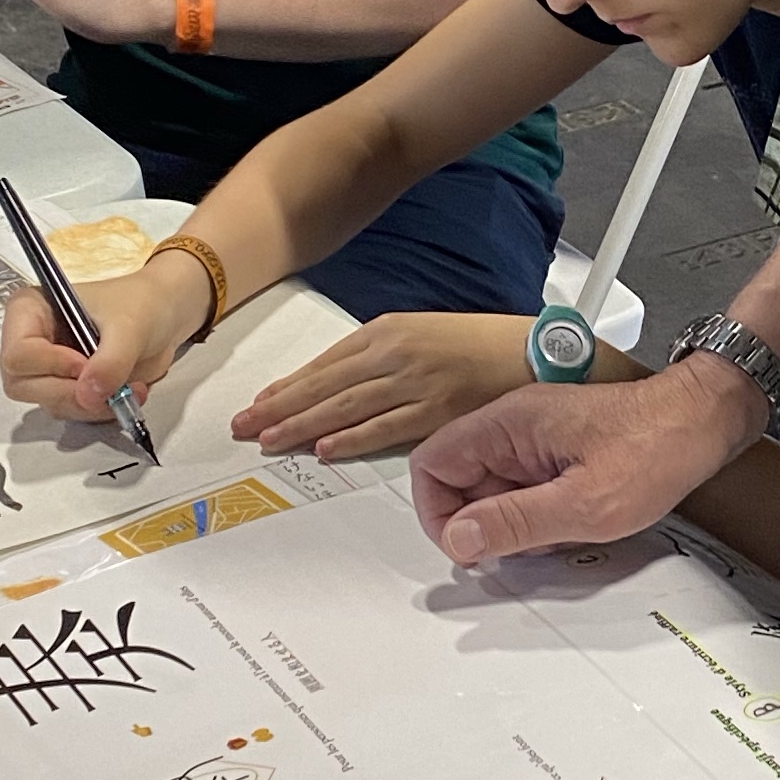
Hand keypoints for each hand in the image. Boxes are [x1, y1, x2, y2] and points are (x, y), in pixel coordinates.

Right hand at [0, 243, 214, 420]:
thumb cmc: (141, 304)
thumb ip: (110, 361)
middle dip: (70, 392)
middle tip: (106, 385)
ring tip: (127, 387)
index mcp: (30, 310)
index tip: (84, 364)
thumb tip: (88, 394)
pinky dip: (99, 410)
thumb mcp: (129, 327)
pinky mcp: (66, 388)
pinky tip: (123, 394)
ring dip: (90, 404)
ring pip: (50, 403)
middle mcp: (31, 341)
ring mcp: (47, 368)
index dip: (51, 365)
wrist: (164, 316)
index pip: (19, 353)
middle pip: (24, 385)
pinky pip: (71, 411)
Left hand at [235, 311, 558, 461]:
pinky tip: (325, 447)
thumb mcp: (424, 335)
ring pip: (345, 406)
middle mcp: (396, 353)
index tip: (259, 404)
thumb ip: (383, 357)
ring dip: (302, 425)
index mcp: (390, 331)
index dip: (287, 386)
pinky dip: (352, 437)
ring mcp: (416, 381)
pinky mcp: (437, 409)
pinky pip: (385, 427)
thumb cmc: (483, 346)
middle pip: (325, 385)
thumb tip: (344, 384)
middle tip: (244, 427)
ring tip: (269, 440)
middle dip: (280, 407)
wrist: (534, 352)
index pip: (324, 363)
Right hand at [410, 350, 764, 562]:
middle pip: (458, 481)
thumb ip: (515, 522)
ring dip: (513, 523)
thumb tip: (460, 539)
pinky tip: (572, 522)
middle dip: (482, 524)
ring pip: (492, 490)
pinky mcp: (555, 451)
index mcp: (507, 424)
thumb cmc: (655, 449)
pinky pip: (523, 489)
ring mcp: (534, 438)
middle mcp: (513, 425)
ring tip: (558, 531)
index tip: (470, 547)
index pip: (431, 465)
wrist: (703, 422)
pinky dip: (537, 515)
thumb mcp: (584, 504)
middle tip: (522, 546)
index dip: (438, 514)